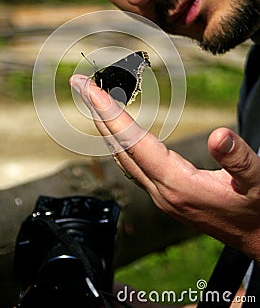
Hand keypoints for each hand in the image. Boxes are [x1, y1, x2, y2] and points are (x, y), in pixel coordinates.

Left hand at [70, 75, 259, 261]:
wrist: (258, 239)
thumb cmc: (258, 211)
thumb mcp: (258, 182)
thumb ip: (239, 160)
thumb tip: (219, 135)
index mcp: (178, 186)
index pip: (133, 142)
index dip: (110, 112)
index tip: (89, 88)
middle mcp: (161, 191)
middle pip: (119, 147)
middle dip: (98, 113)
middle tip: (80, 84)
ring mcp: (160, 195)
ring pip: (122, 156)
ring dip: (106, 125)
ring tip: (95, 99)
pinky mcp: (164, 195)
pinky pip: (131, 164)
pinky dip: (120, 140)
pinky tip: (118, 130)